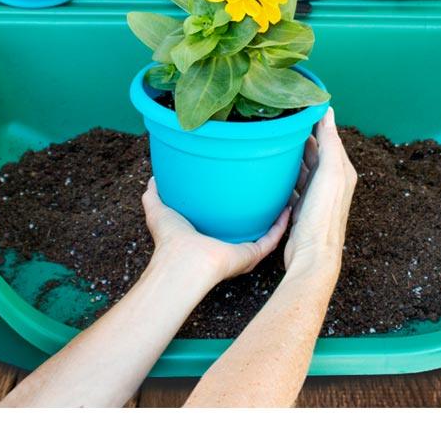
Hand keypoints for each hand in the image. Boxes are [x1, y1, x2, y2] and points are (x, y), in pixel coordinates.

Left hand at [142, 178, 289, 284]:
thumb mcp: (159, 211)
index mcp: (208, 238)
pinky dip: (281, 226)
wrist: (183, 261)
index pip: (224, 223)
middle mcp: (227, 246)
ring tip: (283, 198)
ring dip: (275, 219)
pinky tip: (286, 210)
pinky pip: (271, 239)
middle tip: (267, 191)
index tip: (240, 188)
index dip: (233, 208)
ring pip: (265, 234)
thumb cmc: (171, 241)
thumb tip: (154, 179)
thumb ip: (154, 195)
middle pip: (248, 229)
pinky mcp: (252, 255)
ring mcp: (241, 252)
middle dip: (259, 214)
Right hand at [283, 107, 356, 276]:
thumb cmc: (323, 216)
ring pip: (302, 168)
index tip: (300, 105)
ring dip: (291, 156)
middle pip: (314, 152)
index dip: (316, 121)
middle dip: (300, 136)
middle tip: (281, 120)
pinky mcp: (302, 206)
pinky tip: (271, 170)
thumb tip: (328, 111)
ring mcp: (316, 195)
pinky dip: (284, 175)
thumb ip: (330, 143)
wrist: (312, 255)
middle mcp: (331, 181)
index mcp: (341, 170)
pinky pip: (292, 184)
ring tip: (273, 141)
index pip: (328, 137)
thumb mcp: (329, 174)